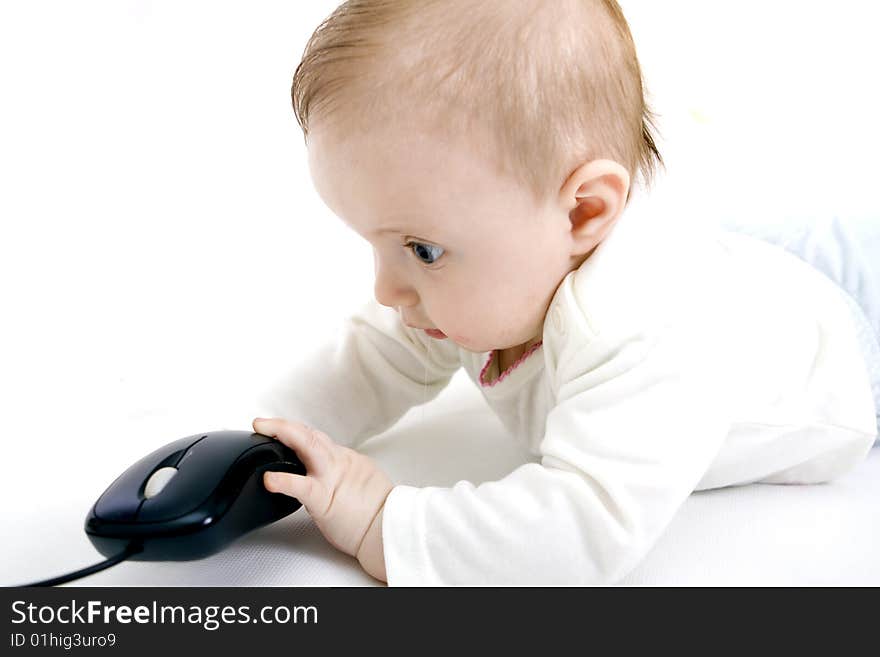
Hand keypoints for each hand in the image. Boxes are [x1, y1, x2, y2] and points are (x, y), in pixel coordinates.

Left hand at [252, 417, 392, 579]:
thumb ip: (345, 474)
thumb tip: (334, 475)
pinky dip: (283, 480)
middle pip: (309, 434)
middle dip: (284, 425)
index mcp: (345, 460)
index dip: (296, 432)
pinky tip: (269, 478)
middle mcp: (338, 462)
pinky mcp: (324, 499)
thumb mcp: (363, 482)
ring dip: (283, 432)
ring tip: (262, 428)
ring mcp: (331, 477)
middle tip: (262, 422)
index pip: (316, 439)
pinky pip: (301, 486)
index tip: (279, 428)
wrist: (391, 529)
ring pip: (307, 445)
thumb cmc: (379, 514)